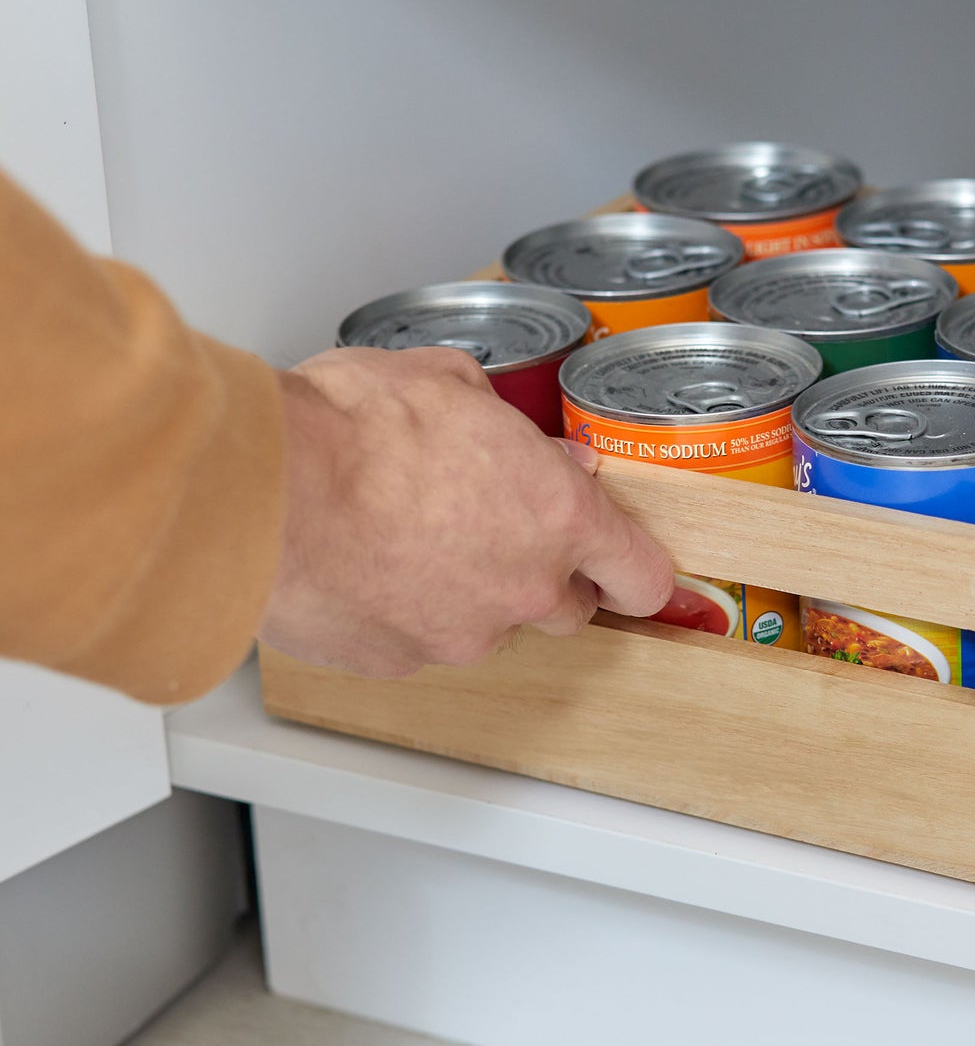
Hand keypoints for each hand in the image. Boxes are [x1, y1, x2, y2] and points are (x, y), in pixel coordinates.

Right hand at [257, 345, 674, 677]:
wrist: (262, 489)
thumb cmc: (352, 428)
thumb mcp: (450, 383)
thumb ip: (510, 427)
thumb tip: (531, 445)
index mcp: (558, 517)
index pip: (640, 573)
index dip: (636, 572)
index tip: (625, 568)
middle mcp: (523, 588)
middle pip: (567, 608)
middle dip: (543, 575)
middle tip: (492, 530)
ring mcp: (462, 634)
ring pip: (487, 625)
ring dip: (466, 593)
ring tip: (406, 538)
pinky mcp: (398, 661)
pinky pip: (417, 641)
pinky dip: (401, 613)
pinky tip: (364, 566)